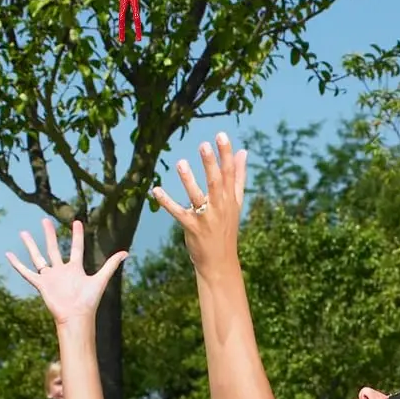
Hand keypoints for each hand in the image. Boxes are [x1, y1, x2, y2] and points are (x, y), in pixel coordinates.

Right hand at [7, 218, 127, 327]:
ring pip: (38, 257)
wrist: (75, 317)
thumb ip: (111, 265)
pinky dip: (17, 264)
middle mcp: (61, 271)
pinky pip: (27, 272)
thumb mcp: (101, 279)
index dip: (77, 235)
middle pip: (53, 248)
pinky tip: (9, 254)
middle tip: (45, 220)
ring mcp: (50, 277)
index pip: (75, 247)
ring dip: (31, 245)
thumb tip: (126, 252)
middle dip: (49, 234)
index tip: (76, 222)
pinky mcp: (41, 284)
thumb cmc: (89, 301)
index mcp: (75, 268)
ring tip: (23, 233)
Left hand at [152, 133, 246, 273]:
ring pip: (197, 197)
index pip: (230, 174)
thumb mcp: (235, 202)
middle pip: (216, 183)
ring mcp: (206, 219)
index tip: (221, 136)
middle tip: (204, 145)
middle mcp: (220, 207)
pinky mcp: (192, 228)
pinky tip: (156, 190)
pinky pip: (178, 213)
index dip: (226, 154)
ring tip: (181, 163)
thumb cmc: (226, 229)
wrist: (220, 262)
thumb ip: (238, 177)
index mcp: (230, 199)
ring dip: (189, 181)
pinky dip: (167, 202)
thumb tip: (243, 152)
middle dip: (211, 164)